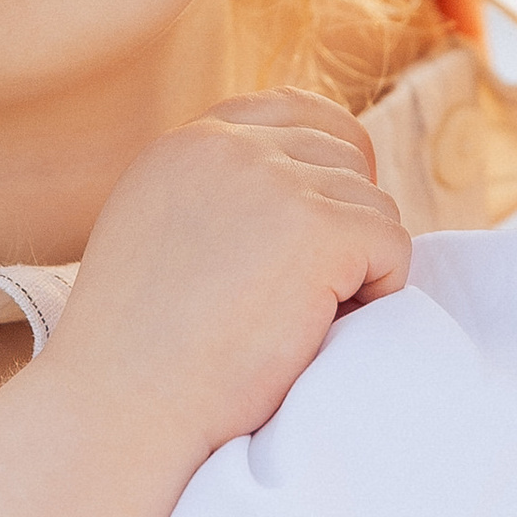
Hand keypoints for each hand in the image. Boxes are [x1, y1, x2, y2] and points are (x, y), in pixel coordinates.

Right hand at [42, 90, 410, 475]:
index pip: (293, 110)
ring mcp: (276, 183)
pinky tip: (319, 331)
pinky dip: (377, 294)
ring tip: (298, 323)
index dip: (333, 158)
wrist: (124, 406)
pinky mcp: (319, 230)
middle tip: (304, 298)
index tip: (332, 219)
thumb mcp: (155, 236)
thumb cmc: (139, 354)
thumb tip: (300, 188)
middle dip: (343, 226)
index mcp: (187, 145)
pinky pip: (392, 246)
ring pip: (372, 205)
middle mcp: (229, 148)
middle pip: (343, 158)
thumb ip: (212, 197)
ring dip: (356, 268)